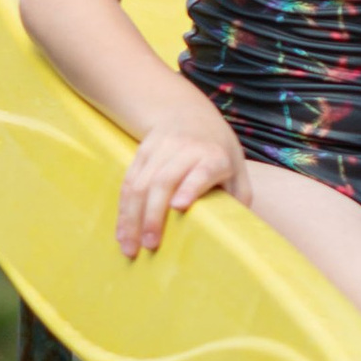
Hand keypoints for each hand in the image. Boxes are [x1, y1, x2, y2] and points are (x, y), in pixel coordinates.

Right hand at [116, 103, 250, 259]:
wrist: (189, 113)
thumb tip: (234, 233)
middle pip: (164, 181)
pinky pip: (129, 182)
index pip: (202, 171)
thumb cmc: (218, 152)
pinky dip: (123, 210)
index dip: (190, 187)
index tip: (180, 206)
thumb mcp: (238, 169)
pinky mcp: (142, 152)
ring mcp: (161, 149)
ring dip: (133, 217)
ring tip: (131, 247)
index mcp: (215, 156)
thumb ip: (238, 198)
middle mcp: (186, 150)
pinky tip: (122, 232)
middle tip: (150, 245)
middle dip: (154, 215)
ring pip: (141, 183)